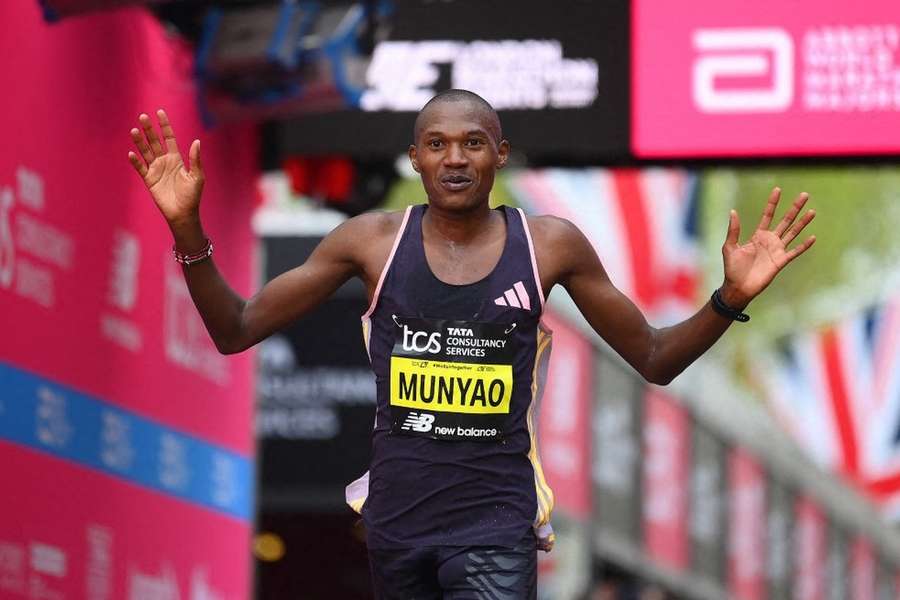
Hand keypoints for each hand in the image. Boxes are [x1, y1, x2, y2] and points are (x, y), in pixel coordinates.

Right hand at [127, 109, 203, 230]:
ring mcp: (156, 170)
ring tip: (134, 130)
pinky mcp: (149, 180)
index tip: (160, 112)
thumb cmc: (192, 196)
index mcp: (177, 159)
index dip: (165, 126)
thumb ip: (195, 159)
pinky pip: (140, 168)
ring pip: (146, 152)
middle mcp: (165, 161)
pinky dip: (136, 161)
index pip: (169, 138)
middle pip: (155, 141)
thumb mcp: (197, 176)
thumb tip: (197, 141)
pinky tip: (131, 153)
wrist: (183, 213)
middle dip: (149, 129)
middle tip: (143, 117)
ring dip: (140, 142)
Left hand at [720, 188, 815, 307]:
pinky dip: (804, 245)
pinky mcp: (781, 261)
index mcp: (758, 235)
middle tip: (804, 195)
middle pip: (785, 220)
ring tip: (812, 211)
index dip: (772, 203)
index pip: (768, 215)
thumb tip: (733, 211)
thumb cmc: (732, 268)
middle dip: (794, 208)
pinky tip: (813, 237)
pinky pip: (795, 252)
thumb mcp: (729, 246)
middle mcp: (770, 241)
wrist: (738, 287)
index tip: (778, 190)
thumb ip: (733, 230)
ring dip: (802, 223)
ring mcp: (777, 250)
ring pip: (793, 233)